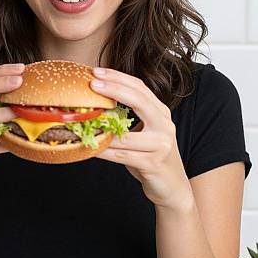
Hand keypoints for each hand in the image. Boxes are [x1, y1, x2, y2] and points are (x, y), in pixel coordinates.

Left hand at [90, 67, 193, 209]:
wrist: (172, 186)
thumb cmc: (151, 156)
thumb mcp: (143, 131)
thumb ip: (128, 117)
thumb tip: (95, 103)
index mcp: (160, 112)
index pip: (139, 87)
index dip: (118, 77)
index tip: (97, 72)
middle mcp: (164, 124)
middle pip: (139, 100)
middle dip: (114, 89)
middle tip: (93, 83)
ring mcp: (161, 144)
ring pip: (126, 134)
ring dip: (103, 128)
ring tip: (84, 119)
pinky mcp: (154, 163)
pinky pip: (123, 156)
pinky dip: (105, 152)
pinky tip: (91, 148)